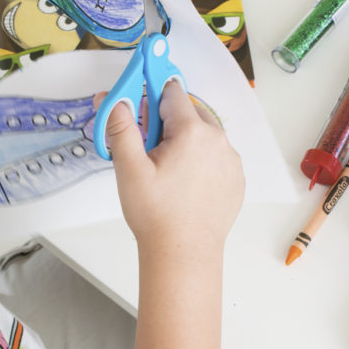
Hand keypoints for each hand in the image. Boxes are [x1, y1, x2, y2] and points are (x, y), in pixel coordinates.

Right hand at [97, 81, 244, 257]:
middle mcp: (218, 141)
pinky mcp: (236, 178)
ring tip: (168, 171)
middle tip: (150, 150)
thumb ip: (120, 127)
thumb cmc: (156, 215)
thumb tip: (111, 98)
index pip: (171, 94)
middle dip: (169, 123)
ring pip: (205, 134)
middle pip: (190, 112)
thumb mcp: (129, 168)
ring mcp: (231, 160)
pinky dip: (202, 160)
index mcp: (193, 132)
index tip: (141, 107)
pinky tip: (185, 183)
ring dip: (187, 141)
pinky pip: (217, 156)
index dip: (152, 98)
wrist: (183, 253)